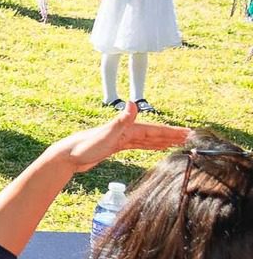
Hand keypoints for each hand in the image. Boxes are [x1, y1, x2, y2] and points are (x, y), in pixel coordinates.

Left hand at [59, 102, 189, 171]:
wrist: (67, 156)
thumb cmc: (85, 146)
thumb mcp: (106, 133)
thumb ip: (121, 120)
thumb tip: (133, 103)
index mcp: (127, 128)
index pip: (155, 129)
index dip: (172, 131)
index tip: (189, 133)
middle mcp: (125, 130)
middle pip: (154, 133)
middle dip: (172, 135)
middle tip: (191, 138)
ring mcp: (121, 138)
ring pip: (147, 139)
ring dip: (163, 140)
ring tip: (179, 143)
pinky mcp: (115, 146)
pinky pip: (138, 145)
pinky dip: (150, 145)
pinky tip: (157, 147)